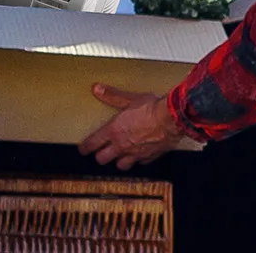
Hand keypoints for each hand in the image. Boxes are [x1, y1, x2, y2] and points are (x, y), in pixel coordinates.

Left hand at [78, 84, 194, 169]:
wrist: (172, 119)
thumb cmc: (152, 108)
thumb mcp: (129, 98)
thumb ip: (112, 96)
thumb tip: (98, 89)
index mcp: (114, 131)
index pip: (93, 143)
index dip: (85, 147)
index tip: (83, 149)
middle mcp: (122, 145)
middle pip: (103, 159)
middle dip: (100, 156)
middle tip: (101, 153)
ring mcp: (135, 153)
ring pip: (121, 165)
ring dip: (119, 161)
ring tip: (120, 157)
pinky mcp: (149, 156)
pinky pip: (141, 162)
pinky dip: (139, 160)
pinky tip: (141, 155)